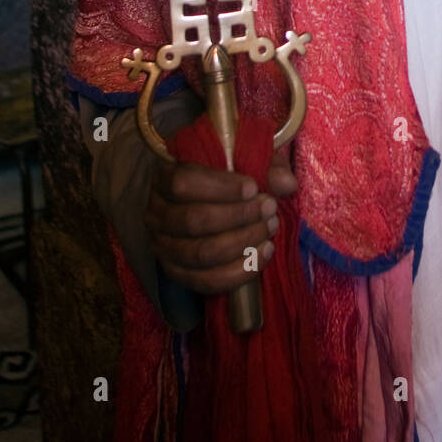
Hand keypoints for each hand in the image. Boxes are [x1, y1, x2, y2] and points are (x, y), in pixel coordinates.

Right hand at [144, 150, 297, 295]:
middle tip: (269, 209)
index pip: (183, 183)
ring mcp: (162, 245)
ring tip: (269, 230)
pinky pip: (204, 281)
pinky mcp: (175, 272)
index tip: (253, 187)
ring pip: (199, 253)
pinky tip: (262, 254)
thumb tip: (286, 184)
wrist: (215, 201)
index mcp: (165, 176)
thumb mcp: (247, 160)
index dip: (220, 188)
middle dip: (238, 217)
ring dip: (241, 243)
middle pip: (193, 220)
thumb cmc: (229, 176)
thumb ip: (267, 167)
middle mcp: (155, 212)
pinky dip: (238, 272)